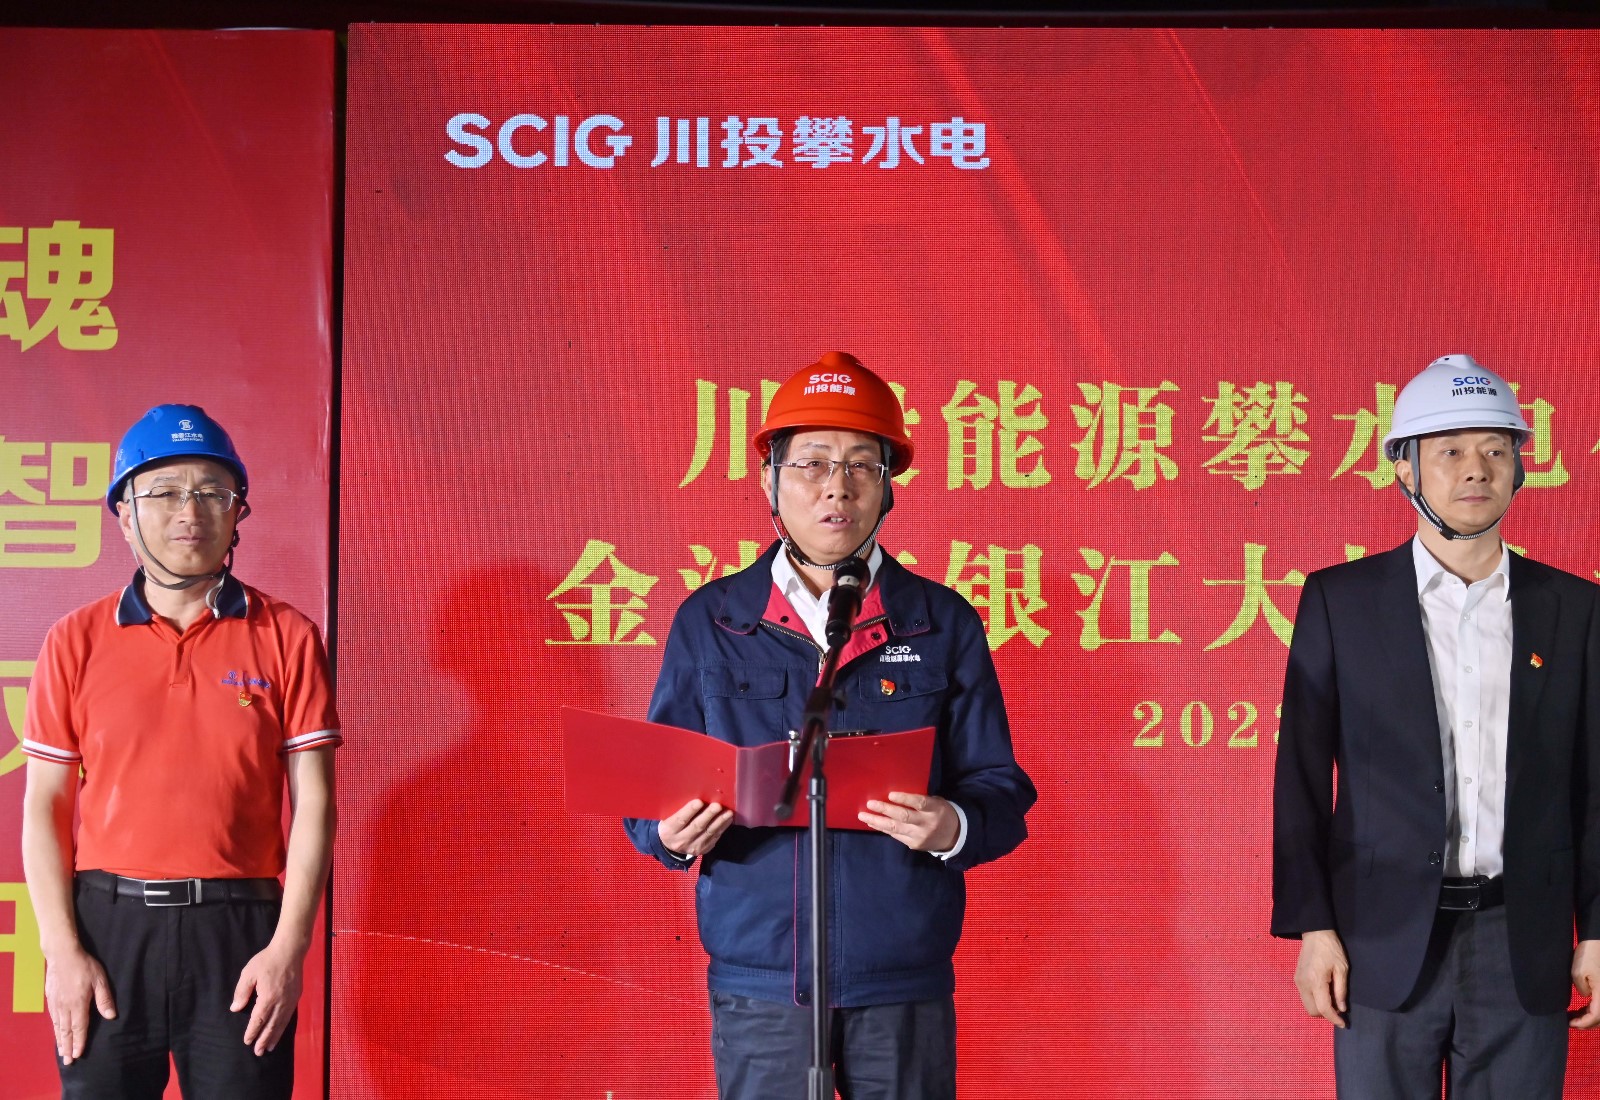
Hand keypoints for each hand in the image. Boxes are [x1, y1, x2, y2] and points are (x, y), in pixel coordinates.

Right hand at [43, 944, 115, 1064]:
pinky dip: (55, 1030)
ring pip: (58, 1027)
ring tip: (61, 1053)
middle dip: (67, 1047)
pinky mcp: (50, 999)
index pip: (79, 1028)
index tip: (78, 1054)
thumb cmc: (84, 966)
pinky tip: (57, 1033)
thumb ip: (104, 998)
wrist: (62, 955)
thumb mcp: (99, 980)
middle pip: (66, 1031)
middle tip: (68, 1061)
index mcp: (78, 1004)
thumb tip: (111, 1016)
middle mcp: (65, 1007)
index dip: (79, 1042)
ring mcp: (56, 1004)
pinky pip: (53, 1019)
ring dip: (60, 1041)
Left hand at [231, 939, 303, 1054]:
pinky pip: (289, 1016)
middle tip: (258, 1052)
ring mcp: (290, 1000)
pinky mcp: (296, 997)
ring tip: (269, 1048)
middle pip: (271, 1025)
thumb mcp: (249, 973)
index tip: (247, 1041)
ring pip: (282, 1023)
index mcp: (268, 997)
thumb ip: (242, 992)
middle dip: (264, 1039)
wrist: (290, 950)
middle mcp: (280, 1002)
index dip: (252, 1032)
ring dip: (275, 1036)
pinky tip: (280, 1031)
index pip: (258, 1020)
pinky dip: (284, 1026)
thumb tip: (235, 1008)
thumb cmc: (267, 960)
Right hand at [658, 799, 733, 858]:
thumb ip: (677, 809)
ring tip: (728, 812)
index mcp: (669, 830)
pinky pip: (715, 837)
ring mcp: (693, 847)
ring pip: (709, 832)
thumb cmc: (671, 824)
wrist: (672, 846)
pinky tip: (728, 819)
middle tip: (717, 805)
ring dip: (720, 821)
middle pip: (697, 826)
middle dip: (708, 815)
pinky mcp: (704, 849)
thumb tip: (694, 793)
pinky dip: (723, 827)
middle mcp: (681, 840)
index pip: (680, 820)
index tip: (699, 801)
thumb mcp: (668, 818)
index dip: (689, 811)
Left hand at [859, 792, 958, 851]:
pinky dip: (883, 829)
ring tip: (863, 815)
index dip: (905, 799)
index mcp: (935, 809)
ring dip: (877, 821)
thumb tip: (895, 795)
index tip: (890, 794)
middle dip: (885, 810)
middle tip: (870, 803)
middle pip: (904, 816)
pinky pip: (896, 836)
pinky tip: (873, 823)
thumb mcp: (937, 802)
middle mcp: (927, 824)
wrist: (954, 836)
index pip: (919, 803)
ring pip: (896, 828)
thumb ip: (920, 800)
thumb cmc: (941, 813)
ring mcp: (920, 836)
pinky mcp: (914, 845)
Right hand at [1294, 929, 1348, 1028]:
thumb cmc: (1331, 949)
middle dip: (1325, 1015)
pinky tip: (1323, 993)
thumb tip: (1342, 1008)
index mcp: (1316, 981)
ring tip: (1332, 1000)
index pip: (1323, 1008)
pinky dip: (1314, 1001)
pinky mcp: (1296, 978)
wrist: (1314, 933)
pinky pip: (1304, 997)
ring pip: (1307, 1005)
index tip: (1344, 1023)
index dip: (1334, 1019)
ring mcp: (1298, 981)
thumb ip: (1341, 990)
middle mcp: (1304, 984)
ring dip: (1319, 1008)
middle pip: (1312, 1011)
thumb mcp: (1342, 968)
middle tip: (1338, 1009)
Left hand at [1570, 939, 1599, 1027]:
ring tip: (1576, 1017)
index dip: (1583, 1022)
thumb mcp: (1578, 973)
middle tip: (1572, 1024)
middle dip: (1587, 1023)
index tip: (1570, 1023)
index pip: (1596, 1016)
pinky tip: (1584, 1008)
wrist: (1597, 942)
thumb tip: (1585, 996)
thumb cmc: (1588, 955)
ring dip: (1591, 1017)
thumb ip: (1582, 990)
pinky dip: (1595, 1009)